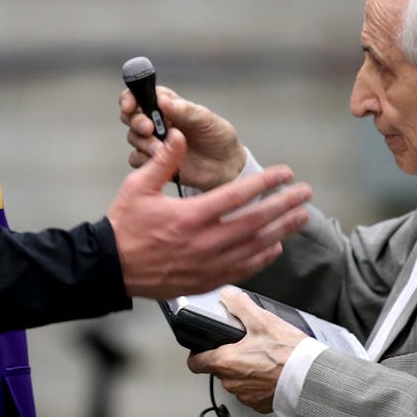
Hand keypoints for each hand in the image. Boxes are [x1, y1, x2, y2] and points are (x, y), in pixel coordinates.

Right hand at [107, 130, 311, 300]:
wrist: (110, 268)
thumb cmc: (124, 226)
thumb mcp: (138, 186)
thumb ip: (163, 161)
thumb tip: (180, 135)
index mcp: (191, 215)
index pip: (238, 195)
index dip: (266, 182)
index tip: (285, 173)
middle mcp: (205, 241)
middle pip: (256, 221)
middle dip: (285, 206)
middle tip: (305, 194)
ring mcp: (208, 264)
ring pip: (255, 247)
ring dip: (281, 231)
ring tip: (301, 218)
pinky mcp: (205, 280)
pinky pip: (243, 269)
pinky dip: (262, 258)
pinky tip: (276, 247)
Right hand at [118, 85, 246, 190]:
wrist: (225, 166)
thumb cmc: (217, 136)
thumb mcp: (206, 120)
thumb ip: (185, 110)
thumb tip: (162, 100)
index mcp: (167, 104)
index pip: (139, 94)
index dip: (129, 98)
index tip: (129, 106)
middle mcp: (156, 121)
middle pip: (130, 116)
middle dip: (136, 121)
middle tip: (149, 129)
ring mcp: (153, 141)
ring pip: (133, 137)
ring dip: (144, 142)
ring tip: (163, 149)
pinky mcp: (153, 160)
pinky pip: (136, 159)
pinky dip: (145, 160)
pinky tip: (161, 160)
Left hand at [187, 287, 307, 413]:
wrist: (311, 377)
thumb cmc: (288, 353)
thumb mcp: (262, 320)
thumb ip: (240, 305)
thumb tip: (227, 295)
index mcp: (225, 362)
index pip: (195, 363)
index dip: (197, 354)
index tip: (203, 348)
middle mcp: (231, 382)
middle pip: (218, 370)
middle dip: (228, 358)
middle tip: (244, 346)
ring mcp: (245, 396)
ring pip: (235, 382)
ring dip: (243, 371)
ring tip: (261, 358)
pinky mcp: (259, 405)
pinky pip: (251, 393)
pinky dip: (257, 384)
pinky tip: (269, 372)